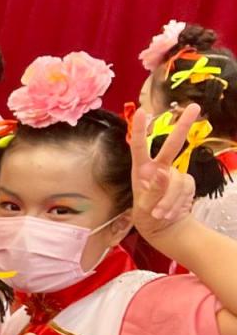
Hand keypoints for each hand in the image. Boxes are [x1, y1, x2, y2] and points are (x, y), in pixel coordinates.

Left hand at [130, 103, 198, 240]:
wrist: (163, 228)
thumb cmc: (146, 215)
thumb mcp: (144, 207)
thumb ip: (155, 190)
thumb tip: (164, 172)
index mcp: (141, 170)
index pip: (139, 146)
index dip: (139, 129)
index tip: (142, 112)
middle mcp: (158, 168)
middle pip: (172, 145)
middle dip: (183, 126)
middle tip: (195, 107)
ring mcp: (174, 175)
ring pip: (179, 181)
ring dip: (170, 200)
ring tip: (160, 214)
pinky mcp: (187, 183)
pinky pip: (186, 190)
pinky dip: (177, 203)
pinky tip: (170, 213)